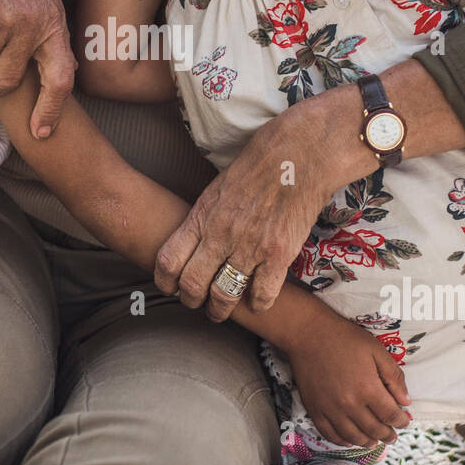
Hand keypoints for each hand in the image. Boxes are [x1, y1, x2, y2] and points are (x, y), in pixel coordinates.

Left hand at [155, 90, 375, 320]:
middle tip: (197, 303)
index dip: (165, 281)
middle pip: (193, 285)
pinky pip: (262, 295)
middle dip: (191, 301)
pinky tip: (257, 303)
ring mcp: (250, 247)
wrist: (299, 154)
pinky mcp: (279, 255)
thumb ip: (206, 217)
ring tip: (221, 311)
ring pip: (224, 296)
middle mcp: (220, 235)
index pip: (168, 260)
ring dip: (220, 309)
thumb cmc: (259, 164)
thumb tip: (195, 241)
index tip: (170, 287)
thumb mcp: (218, 188)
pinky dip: (258, 305)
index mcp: (202, 216)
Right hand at [287, 311, 412, 447]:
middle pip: (373, 429)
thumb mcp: (376, 350)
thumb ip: (394, 376)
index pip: (390, 415)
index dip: (401, 422)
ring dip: (367, 442)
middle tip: (392, 436)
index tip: (404, 422)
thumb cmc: (343, 338)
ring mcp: (330, 409)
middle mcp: (350, 404)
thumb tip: (406, 401)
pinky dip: (341, 441)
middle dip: (387, 435)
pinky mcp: (314, 409)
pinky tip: (349, 440)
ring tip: (374, 442)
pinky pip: (329, 433)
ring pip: (353, 436)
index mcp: (368, 388)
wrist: (308, 333)